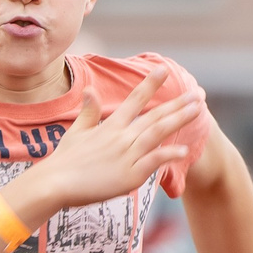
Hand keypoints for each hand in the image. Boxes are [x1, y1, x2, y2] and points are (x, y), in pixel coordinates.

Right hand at [27, 60, 207, 214]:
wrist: (54, 183)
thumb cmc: (64, 161)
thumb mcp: (76, 132)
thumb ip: (88, 112)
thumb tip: (90, 90)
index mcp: (110, 126)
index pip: (135, 99)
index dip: (150, 83)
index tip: (164, 69)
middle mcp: (121, 137)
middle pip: (155, 116)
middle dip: (178, 104)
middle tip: (198, 94)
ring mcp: (126, 155)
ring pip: (158, 133)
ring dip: (179, 120)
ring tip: (197, 110)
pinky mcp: (128, 175)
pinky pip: (152, 162)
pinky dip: (167, 155)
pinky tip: (183, 150)